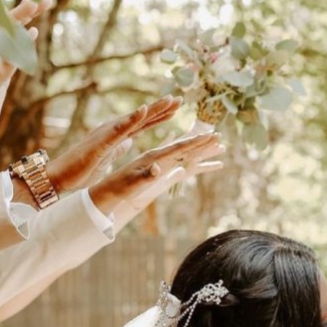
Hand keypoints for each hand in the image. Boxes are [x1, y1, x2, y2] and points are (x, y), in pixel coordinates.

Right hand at [46, 96, 181, 195]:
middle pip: (142, 117)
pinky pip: (119, 129)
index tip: (176, 108)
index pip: (143, 124)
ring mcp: (107, 133)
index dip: (160, 116)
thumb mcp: (107, 158)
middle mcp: (113, 130)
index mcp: (117, 136)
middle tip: (180, 98)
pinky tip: (144, 110)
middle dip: (162, 108)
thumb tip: (128, 140)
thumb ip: (118, 147)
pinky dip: (132, 118)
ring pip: (134, 119)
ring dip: (152, 109)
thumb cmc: (81, 169)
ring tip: (169, 100)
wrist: (60, 176)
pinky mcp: (101, 141)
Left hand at [89, 132, 223, 214]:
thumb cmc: (119, 188)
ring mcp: (158, 163)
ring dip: (199, 150)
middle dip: (202, 142)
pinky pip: (177, 163)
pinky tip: (194, 159)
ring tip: (215, 147)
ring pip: (183, 154)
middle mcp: (157, 158)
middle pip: (184, 147)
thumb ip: (145, 176)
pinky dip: (189, 160)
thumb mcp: (132, 184)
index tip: (210, 135)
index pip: (178, 147)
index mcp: (153, 157)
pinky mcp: (157, 170)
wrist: (107, 191)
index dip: (195, 142)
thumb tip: (158, 168)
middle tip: (219, 136)